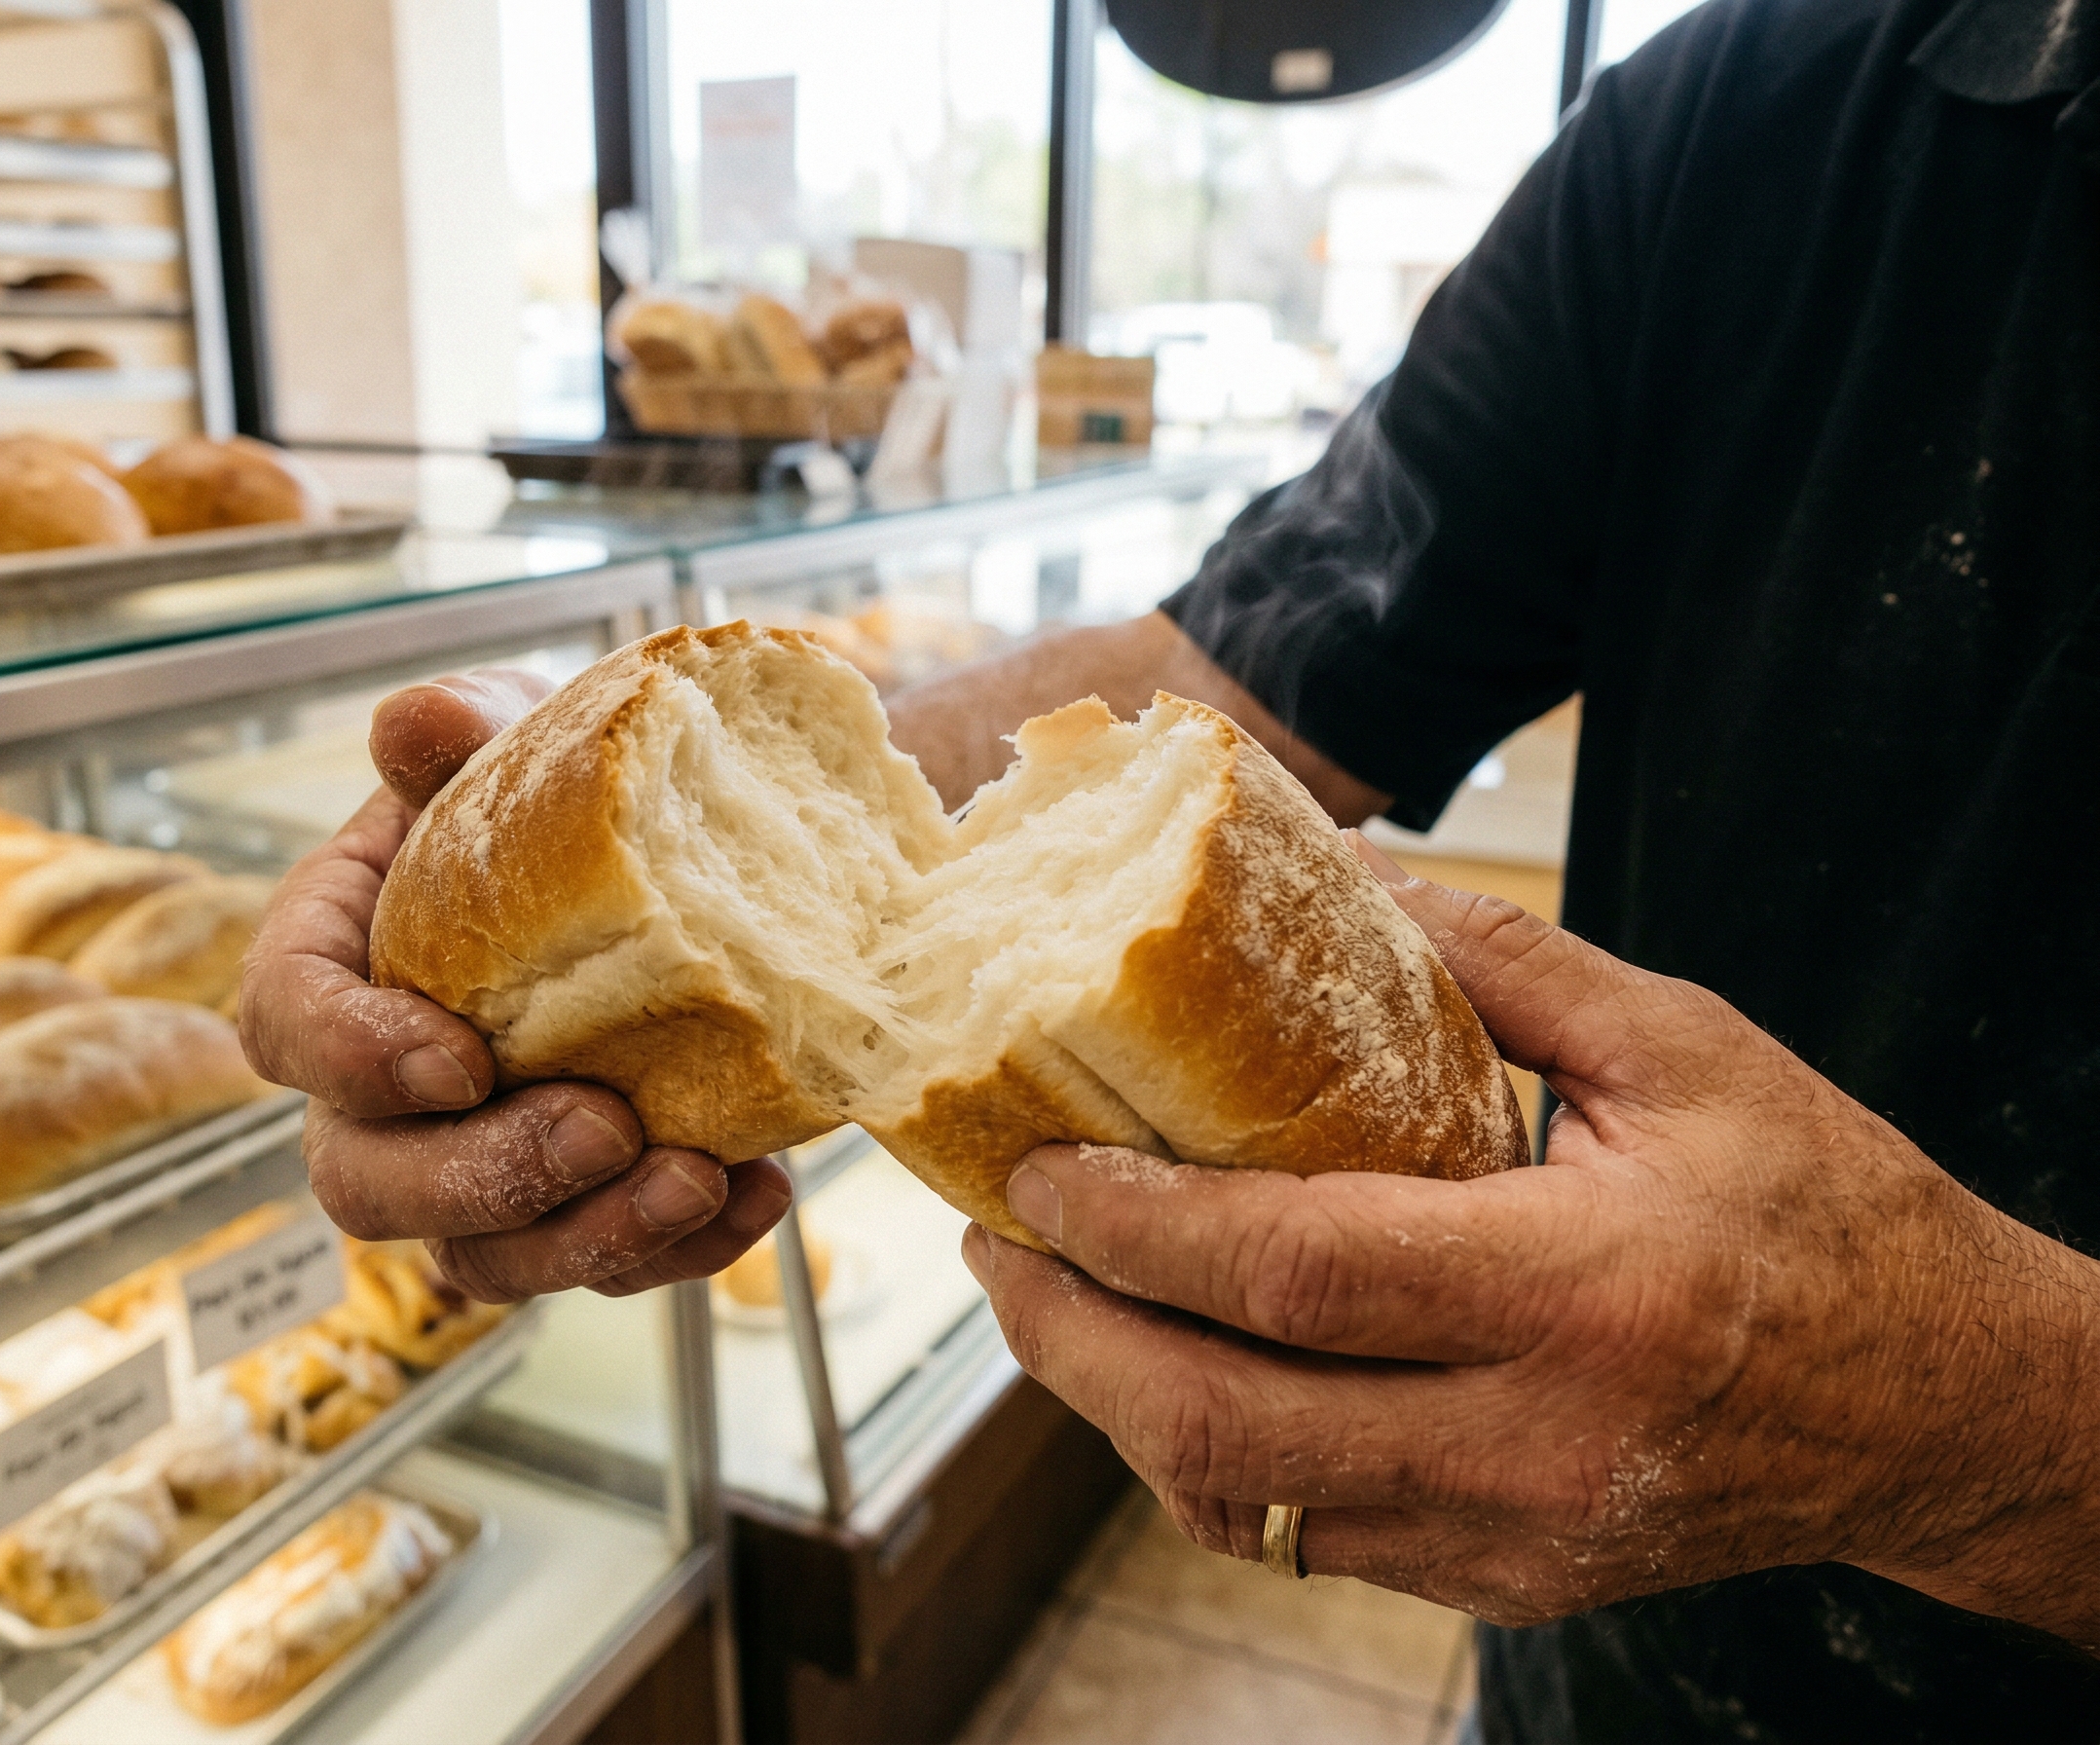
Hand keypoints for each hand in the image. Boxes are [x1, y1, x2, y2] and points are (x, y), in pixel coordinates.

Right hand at [238, 668, 790, 1299]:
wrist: (685, 855)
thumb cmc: (564, 797)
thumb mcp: (520, 737)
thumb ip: (465, 728)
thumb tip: (418, 724)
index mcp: (340, 955)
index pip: (286, 1020)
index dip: (352, 1058)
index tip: (457, 1061)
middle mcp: (381, 1086)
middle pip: (366, 1180)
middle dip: (480, 1178)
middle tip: (602, 1130)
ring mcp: (469, 1162)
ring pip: (479, 1258)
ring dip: (587, 1236)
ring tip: (698, 1180)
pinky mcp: (565, 1208)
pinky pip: (595, 1265)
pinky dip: (682, 1249)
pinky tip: (762, 1195)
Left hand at [962, 836, 2099, 1644]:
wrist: (1942, 1406)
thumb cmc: (1823, 1211)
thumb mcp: (1688, 1050)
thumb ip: (1505, 962)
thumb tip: (1346, 880)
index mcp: (1581, 1292)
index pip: (1298, 1276)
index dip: (1137, 1228)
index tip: (1037, 1170)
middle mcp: (1533, 1441)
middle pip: (1227, 1427)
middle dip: (1072, 1339)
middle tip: (996, 1248)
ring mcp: (1511, 1535)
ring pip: (1245, 1507)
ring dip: (1116, 1405)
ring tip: (1055, 1300)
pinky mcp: (1503, 1579)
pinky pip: (1307, 1538)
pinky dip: (1207, 1460)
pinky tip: (1171, 1374)